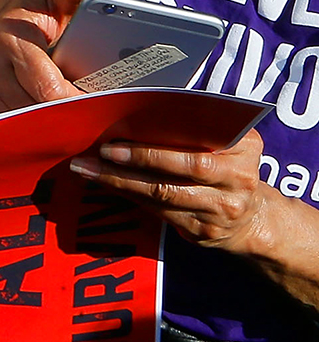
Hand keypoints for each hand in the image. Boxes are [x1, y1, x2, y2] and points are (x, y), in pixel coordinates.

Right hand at [0, 0, 102, 120]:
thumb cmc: (25, 15)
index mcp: (8, 33)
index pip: (48, 88)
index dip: (76, 104)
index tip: (100, 111)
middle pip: (33, 110)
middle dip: (64, 120)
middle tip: (92, 124)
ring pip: (16, 124)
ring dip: (44, 128)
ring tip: (69, 124)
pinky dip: (23, 129)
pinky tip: (40, 123)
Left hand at [71, 130, 278, 256]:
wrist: (252, 219)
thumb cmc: (223, 166)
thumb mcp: (223, 141)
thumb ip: (191, 125)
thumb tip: (131, 110)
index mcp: (245, 145)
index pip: (198, 135)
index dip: (163, 132)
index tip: (122, 128)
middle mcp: (239, 178)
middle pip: (182, 166)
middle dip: (137, 157)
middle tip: (101, 150)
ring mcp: (223, 209)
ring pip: (164, 193)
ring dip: (121, 180)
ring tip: (88, 168)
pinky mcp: (205, 231)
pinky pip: (160, 212)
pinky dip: (130, 196)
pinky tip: (107, 185)